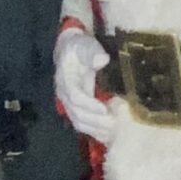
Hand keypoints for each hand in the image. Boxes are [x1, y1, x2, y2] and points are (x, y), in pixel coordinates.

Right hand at [54, 27, 116, 143]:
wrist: (70, 52)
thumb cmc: (79, 48)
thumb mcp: (84, 45)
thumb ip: (92, 52)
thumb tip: (102, 60)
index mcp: (66, 80)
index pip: (75, 97)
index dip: (90, 105)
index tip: (106, 109)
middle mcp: (65, 95)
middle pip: (77, 115)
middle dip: (96, 122)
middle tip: (115, 123)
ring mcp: (70, 104)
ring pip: (80, 123)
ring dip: (97, 129)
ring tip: (115, 131)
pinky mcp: (77, 109)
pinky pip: (84, 125)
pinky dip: (96, 132)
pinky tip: (109, 135)